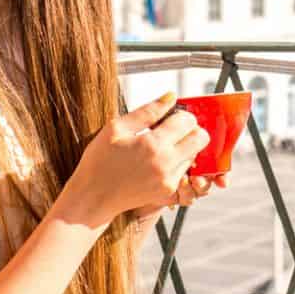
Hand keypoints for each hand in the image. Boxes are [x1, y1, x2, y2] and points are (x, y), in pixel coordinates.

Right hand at [57, 93, 208, 227]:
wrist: (93, 197)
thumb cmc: (100, 161)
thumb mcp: (117, 128)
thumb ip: (147, 111)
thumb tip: (170, 97)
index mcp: (153, 145)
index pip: (188, 121)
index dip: (181, 115)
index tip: (169, 117)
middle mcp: (166, 164)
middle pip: (201, 139)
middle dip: (191, 130)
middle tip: (172, 130)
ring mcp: (169, 180)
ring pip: (195, 155)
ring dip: (184, 147)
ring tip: (160, 147)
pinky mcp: (169, 192)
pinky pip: (185, 171)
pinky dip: (177, 163)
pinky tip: (157, 162)